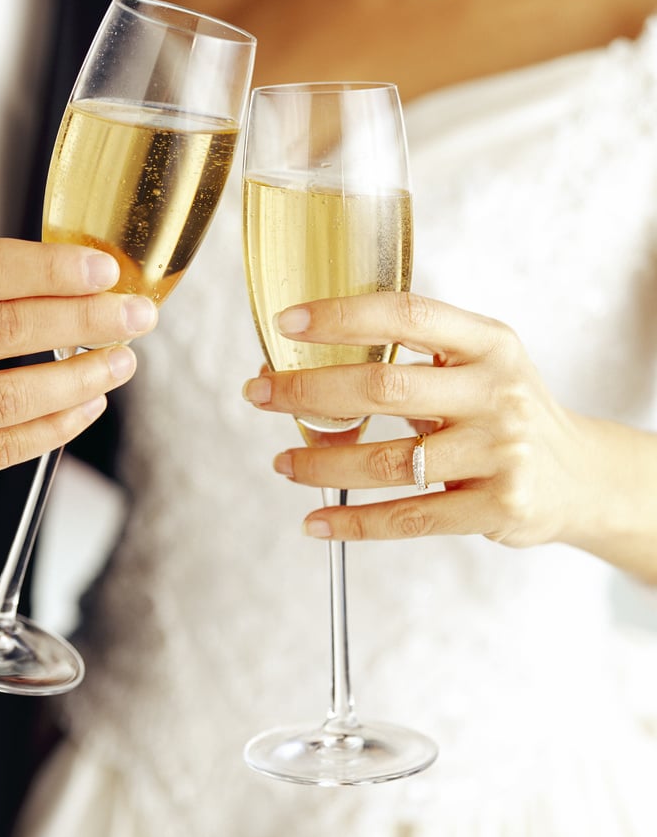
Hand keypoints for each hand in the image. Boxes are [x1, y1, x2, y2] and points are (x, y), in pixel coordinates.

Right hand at [0, 239, 156, 510]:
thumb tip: (80, 277)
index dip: (52, 269)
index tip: (104, 270)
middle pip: (6, 329)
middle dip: (85, 320)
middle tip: (134, 316)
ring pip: (12, 395)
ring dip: (82, 377)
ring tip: (121, 362)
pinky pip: (7, 447)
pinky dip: (60, 425)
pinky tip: (89, 403)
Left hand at [243, 292, 656, 577]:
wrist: (578, 477)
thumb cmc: (504, 411)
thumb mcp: (480, 365)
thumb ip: (417, 356)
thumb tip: (307, 358)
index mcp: (488, 343)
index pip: (407, 314)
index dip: (343, 315)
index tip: (288, 323)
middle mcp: (497, 392)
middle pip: (384, 387)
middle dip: (308, 391)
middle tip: (258, 393)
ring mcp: (500, 452)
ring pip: (387, 460)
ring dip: (320, 461)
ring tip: (283, 461)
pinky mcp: (496, 507)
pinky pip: (408, 517)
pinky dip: (352, 522)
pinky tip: (316, 521)